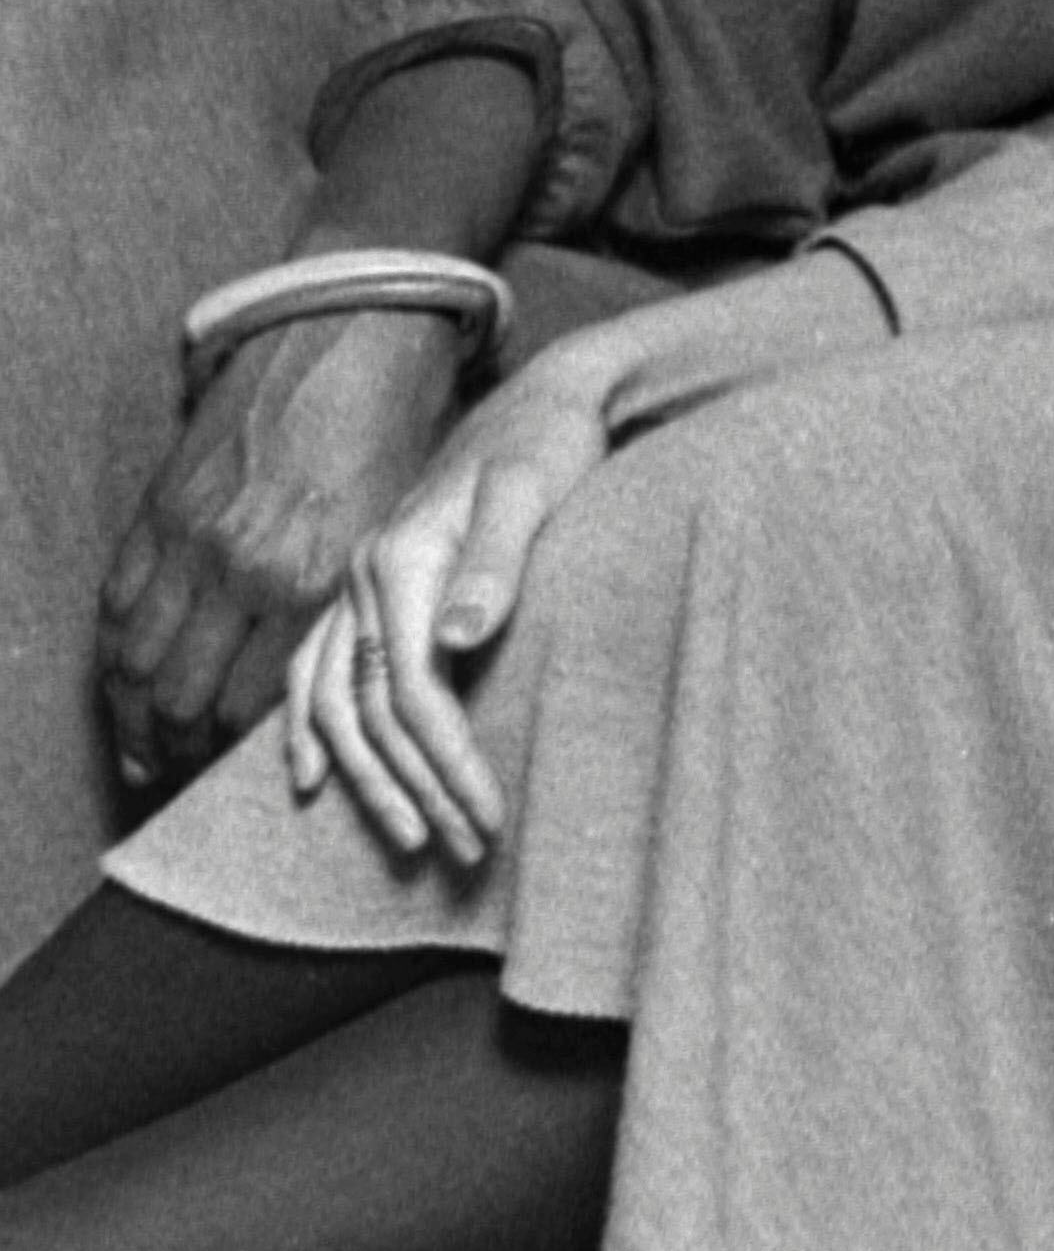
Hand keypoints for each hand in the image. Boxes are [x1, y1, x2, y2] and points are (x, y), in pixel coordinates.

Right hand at [94, 307, 472, 798]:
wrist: (354, 334)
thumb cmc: (401, 434)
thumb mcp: (407, 528)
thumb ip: (370, 605)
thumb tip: (358, 681)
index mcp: (316, 579)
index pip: (256, 704)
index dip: (241, 754)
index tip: (236, 778)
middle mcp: (244, 568)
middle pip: (183, 697)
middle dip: (176, 750)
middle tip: (176, 778)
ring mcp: (192, 537)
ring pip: (136, 659)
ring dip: (132, 716)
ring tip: (142, 752)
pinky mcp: (160, 506)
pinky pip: (118, 602)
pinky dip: (114, 652)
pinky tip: (125, 683)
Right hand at [278, 320, 650, 873]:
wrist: (541, 400)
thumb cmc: (551, 444)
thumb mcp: (535, 490)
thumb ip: (499, 563)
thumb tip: (458, 640)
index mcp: (399, 561)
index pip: (410, 691)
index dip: (445, 760)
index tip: (486, 817)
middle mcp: (363, 579)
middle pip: (371, 710)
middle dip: (415, 786)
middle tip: (464, 850)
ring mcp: (356, 586)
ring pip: (333, 702)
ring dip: (366, 779)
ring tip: (408, 839)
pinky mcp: (366, 590)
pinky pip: (312, 673)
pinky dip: (306, 728)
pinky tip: (308, 779)